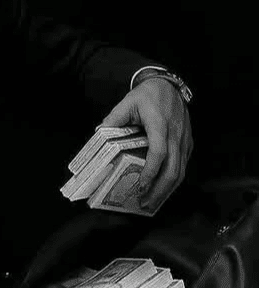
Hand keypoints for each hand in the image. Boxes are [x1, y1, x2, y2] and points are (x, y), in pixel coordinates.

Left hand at [101, 77, 192, 209]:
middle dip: (159, 190)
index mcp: (160, 125)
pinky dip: (174, 180)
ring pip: (181, 171)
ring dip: (167, 189)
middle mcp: (175, 134)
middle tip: (144, 203)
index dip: (151, 171)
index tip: (141, 185)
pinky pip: (184, 165)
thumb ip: (113, 119)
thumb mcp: (126, 103)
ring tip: (152, 202)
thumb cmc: (147, 95)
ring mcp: (184, 140)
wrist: (168, 84)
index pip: (159, 152)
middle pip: (173, 169)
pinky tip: (162, 190)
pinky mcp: (188, 143)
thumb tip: (98, 134)